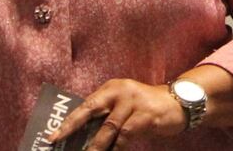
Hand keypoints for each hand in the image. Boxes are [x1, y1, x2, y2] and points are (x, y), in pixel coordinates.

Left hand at [49, 79, 184, 148]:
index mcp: (112, 88)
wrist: (179, 103)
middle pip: (92, 110)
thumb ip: (107, 114)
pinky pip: (125, 136)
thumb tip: (82, 136)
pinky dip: (117, 148)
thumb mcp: (125, 105)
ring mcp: (134, 102)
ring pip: (109, 129)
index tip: (53, 137)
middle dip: (73, 129)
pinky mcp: (146, 115)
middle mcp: (121, 91)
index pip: (86, 105)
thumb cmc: (146, 107)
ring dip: (97, 146)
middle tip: (59, 143)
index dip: (69, 121)